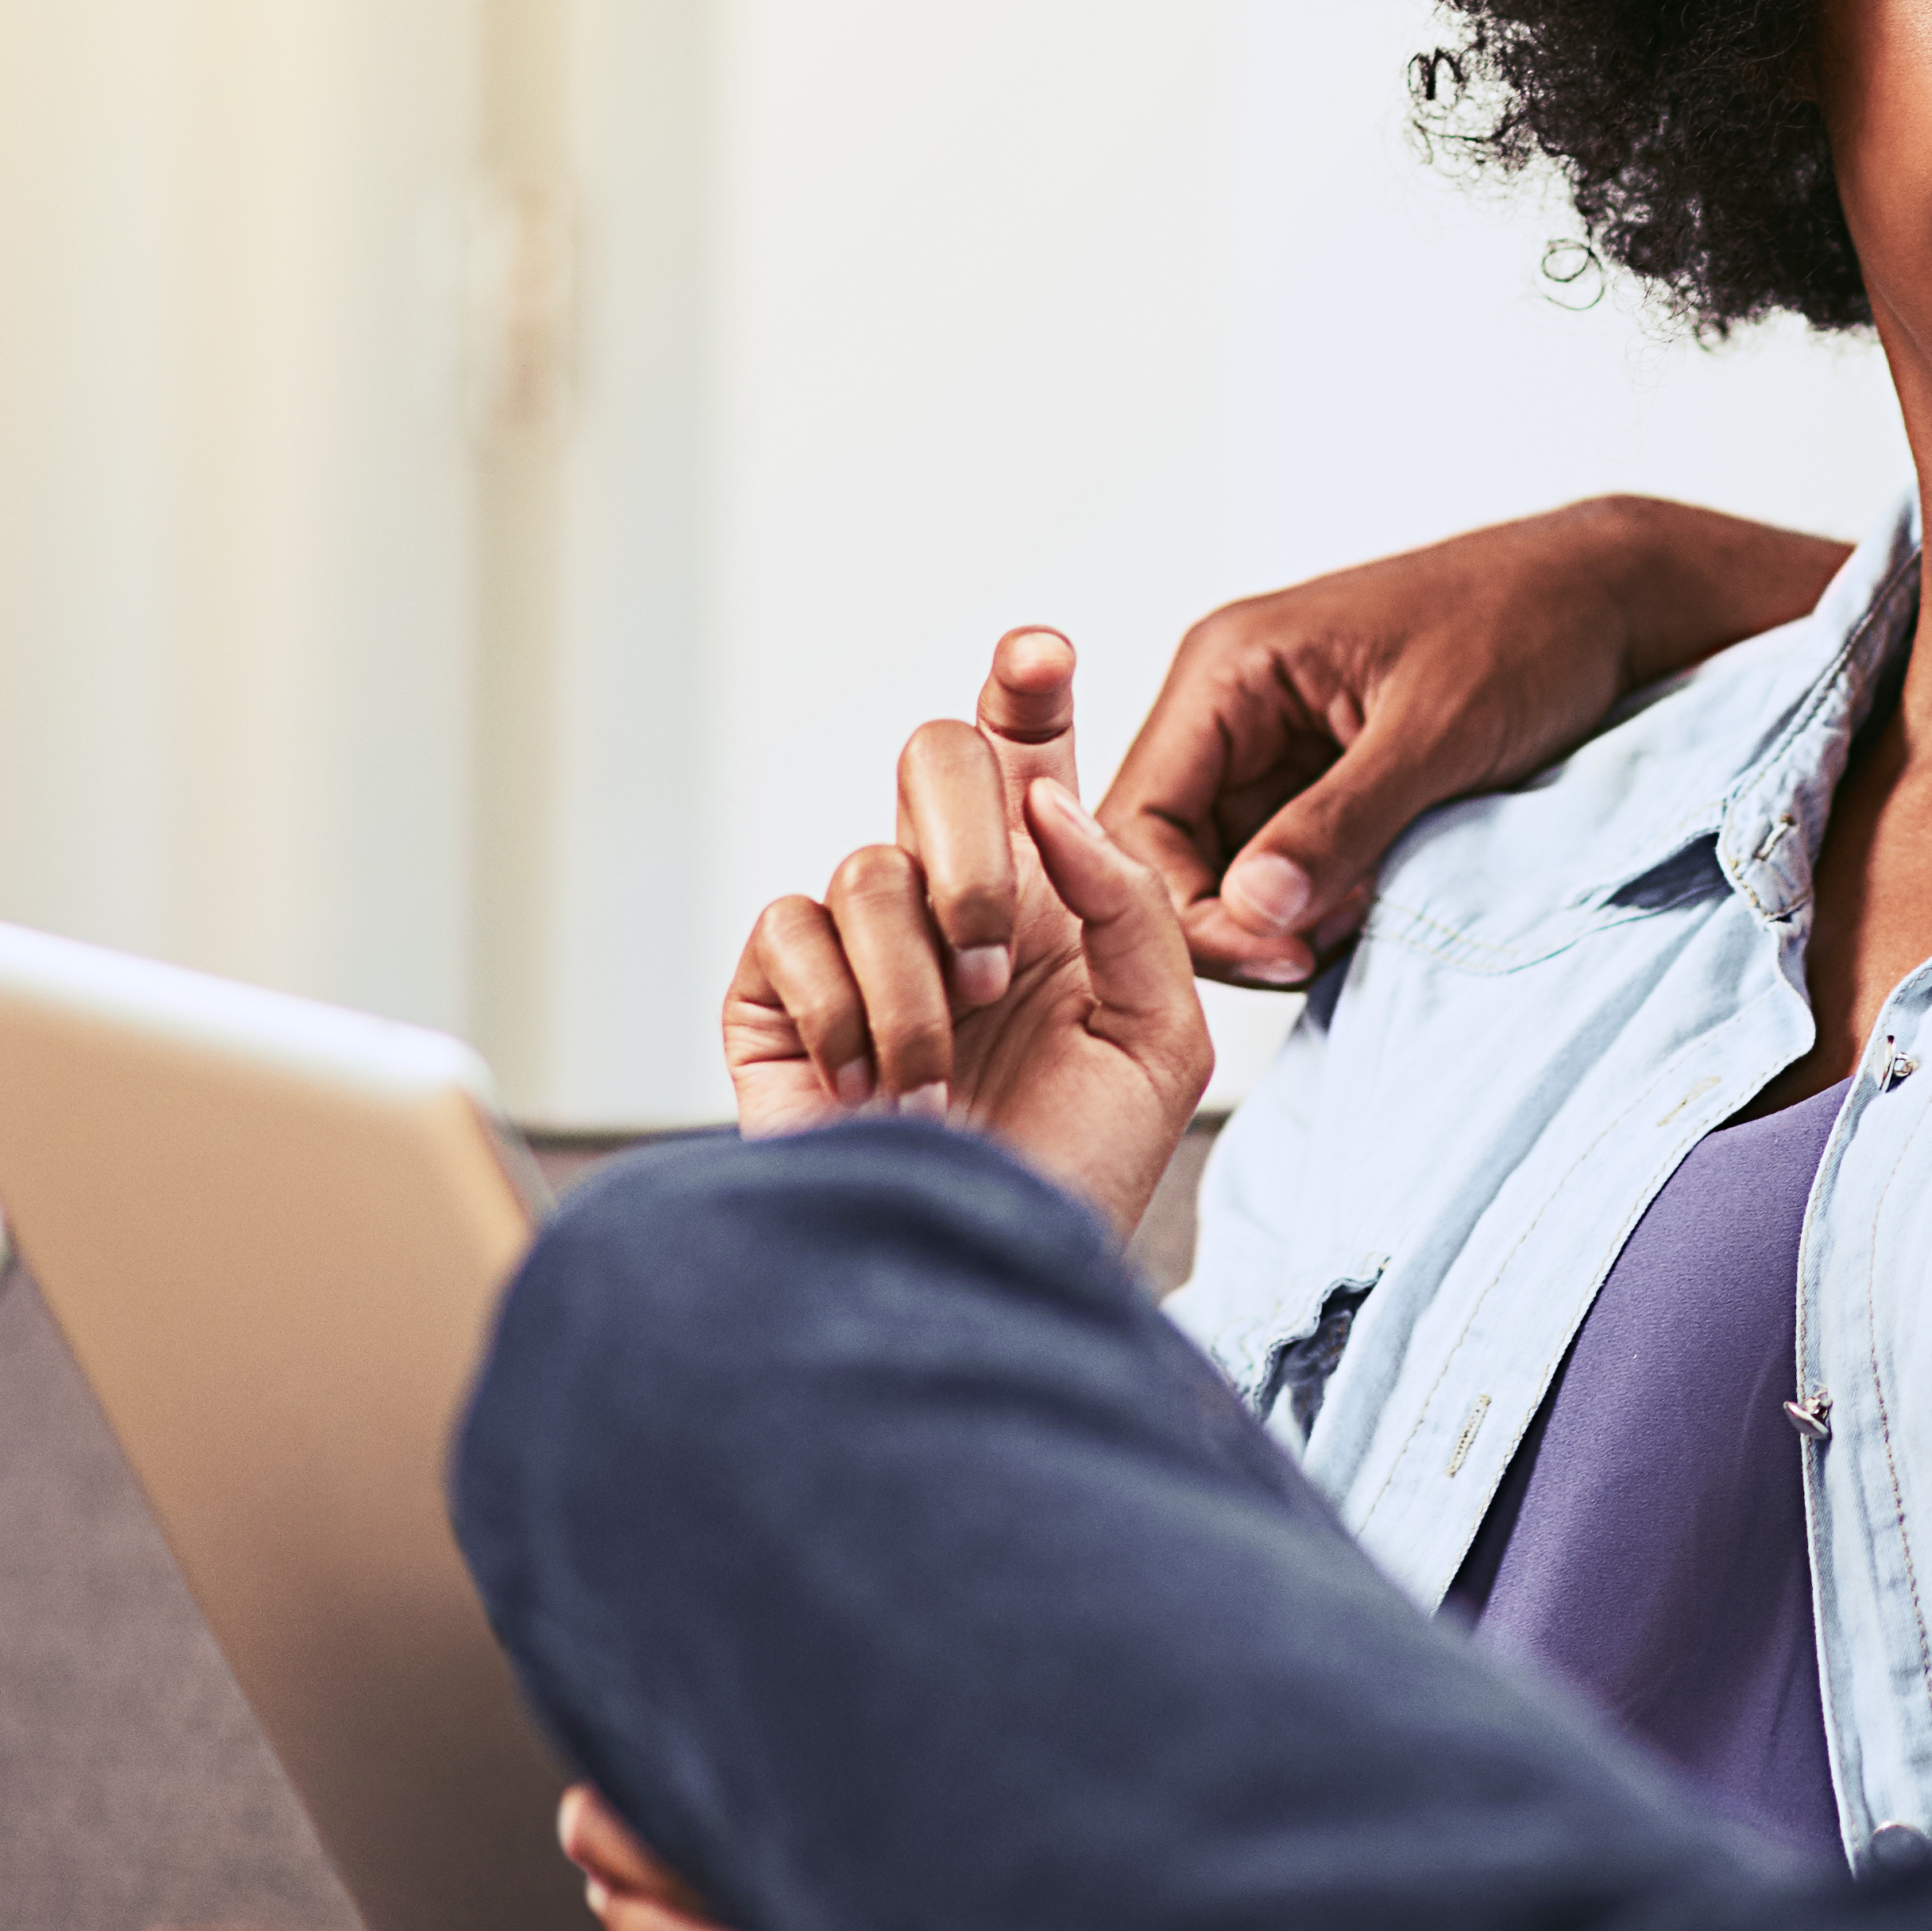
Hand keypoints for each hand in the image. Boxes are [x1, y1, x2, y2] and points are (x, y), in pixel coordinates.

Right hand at [725, 626, 1215, 1225]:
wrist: (990, 1274)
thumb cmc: (1082, 1165)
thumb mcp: (1159, 1033)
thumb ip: (1130, 902)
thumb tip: (1049, 801)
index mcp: (1048, 889)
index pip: (1028, 752)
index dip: (1024, 689)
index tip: (1040, 656)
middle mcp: (945, 896)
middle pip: (929, 758)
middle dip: (970, 842)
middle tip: (999, 958)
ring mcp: (853, 943)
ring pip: (866, 870)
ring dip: (920, 986)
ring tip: (948, 1079)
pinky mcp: (771, 998)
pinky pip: (788, 935)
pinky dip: (843, 1018)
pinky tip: (879, 1092)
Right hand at [1103, 498, 1847, 982]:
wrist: (1609, 600)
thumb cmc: (1528, 624)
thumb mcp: (1436, 729)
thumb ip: (1341, 819)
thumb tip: (1256, 910)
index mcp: (1229, 666)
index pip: (1140, 817)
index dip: (1187, 906)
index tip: (1277, 953)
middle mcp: (1232, 704)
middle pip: (1171, 856)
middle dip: (1240, 919)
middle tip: (1328, 945)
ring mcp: (1275, 745)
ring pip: (1230, 870)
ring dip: (1286, 915)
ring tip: (1370, 910)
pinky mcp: (1322, 779)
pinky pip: (1287, 864)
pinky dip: (1323, 901)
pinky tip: (1380, 899)